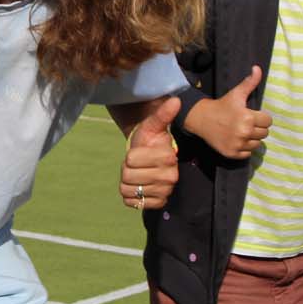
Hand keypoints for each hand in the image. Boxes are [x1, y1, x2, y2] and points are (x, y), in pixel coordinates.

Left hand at [120, 95, 180, 209]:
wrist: (152, 159)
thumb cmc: (150, 141)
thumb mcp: (152, 125)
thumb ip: (162, 114)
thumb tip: (176, 100)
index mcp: (168, 157)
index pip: (130, 159)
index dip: (129, 155)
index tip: (140, 152)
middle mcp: (170, 177)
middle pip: (127, 175)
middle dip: (127, 169)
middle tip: (137, 164)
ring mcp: (164, 192)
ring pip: (128, 189)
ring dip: (127, 182)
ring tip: (138, 174)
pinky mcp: (158, 203)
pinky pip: (132, 202)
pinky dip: (130, 195)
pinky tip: (138, 186)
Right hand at [183, 66, 271, 158]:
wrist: (201, 119)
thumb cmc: (222, 105)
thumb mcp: (236, 93)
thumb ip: (250, 82)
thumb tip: (258, 68)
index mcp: (248, 117)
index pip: (268, 121)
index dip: (262, 117)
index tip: (253, 115)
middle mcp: (244, 132)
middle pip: (264, 133)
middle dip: (258, 128)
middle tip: (247, 123)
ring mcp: (238, 144)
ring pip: (257, 144)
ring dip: (252, 138)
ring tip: (242, 131)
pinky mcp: (232, 153)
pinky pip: (247, 153)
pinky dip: (244, 148)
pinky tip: (237, 139)